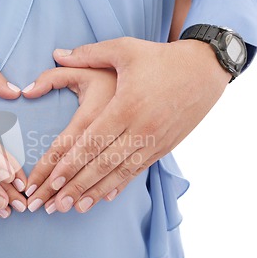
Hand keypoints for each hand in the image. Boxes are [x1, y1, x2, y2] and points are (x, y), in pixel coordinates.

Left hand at [26, 37, 228, 213]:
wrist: (205, 69)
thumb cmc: (161, 57)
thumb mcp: (124, 49)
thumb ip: (88, 53)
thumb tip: (56, 55)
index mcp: (126, 106)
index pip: (91, 142)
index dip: (70, 164)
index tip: (51, 181)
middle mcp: (140, 129)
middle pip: (102, 164)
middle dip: (76, 186)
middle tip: (54, 205)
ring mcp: (154, 141)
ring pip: (119, 173)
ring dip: (95, 192)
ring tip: (74, 208)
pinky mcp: (163, 147)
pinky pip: (137, 171)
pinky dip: (119, 185)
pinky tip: (104, 198)